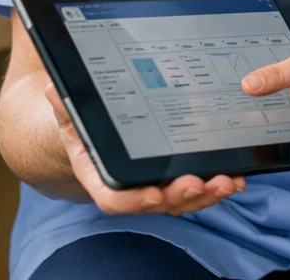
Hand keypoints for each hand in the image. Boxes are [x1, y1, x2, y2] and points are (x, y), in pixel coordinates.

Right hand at [42, 83, 244, 213]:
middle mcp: (128, 184)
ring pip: (180, 199)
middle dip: (180, 196)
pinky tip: (235, 177)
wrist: (93, 125)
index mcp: (98, 172)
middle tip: (201, 183)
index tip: (154, 196)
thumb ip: (65, 101)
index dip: (134, 200)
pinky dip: (215, 184)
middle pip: (156, 200)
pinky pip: (195, 186)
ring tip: (227, 182)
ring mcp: (153, 182)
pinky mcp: (173, 176)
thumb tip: (55, 88)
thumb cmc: (81, 118)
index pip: (113, 197)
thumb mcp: (68, 108)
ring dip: (206, 194)